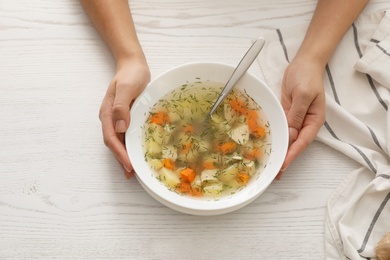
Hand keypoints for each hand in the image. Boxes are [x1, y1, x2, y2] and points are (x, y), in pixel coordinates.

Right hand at [99, 56, 150, 177]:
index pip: (111, 138)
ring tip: (133, 171)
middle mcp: (110, 119)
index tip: (128, 165)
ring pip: (119, 141)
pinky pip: (126, 135)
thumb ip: (121, 106)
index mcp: (108, 114)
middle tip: (132, 174)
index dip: (119, 153)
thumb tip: (120, 127)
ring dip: (124, 156)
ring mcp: (117, 119)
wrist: (133, 65)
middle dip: (121, 159)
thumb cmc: (131, 75)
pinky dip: (129, 146)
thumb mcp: (126, 88)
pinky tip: (136, 153)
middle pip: (113, 143)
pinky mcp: (126, 117)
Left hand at [277, 57, 325, 178]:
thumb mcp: (303, 95)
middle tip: (273, 172)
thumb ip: (296, 115)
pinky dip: (276, 137)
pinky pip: (280, 128)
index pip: (302, 142)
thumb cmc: (307, 77)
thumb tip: (291, 133)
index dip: (292, 154)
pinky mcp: (286, 114)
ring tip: (269, 164)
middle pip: (294, 144)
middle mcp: (305, 123)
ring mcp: (295, 119)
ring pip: (287, 138)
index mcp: (314, 121)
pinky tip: (268, 145)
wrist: (303, 63)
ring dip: (279, 150)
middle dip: (285, 157)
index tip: (283, 166)